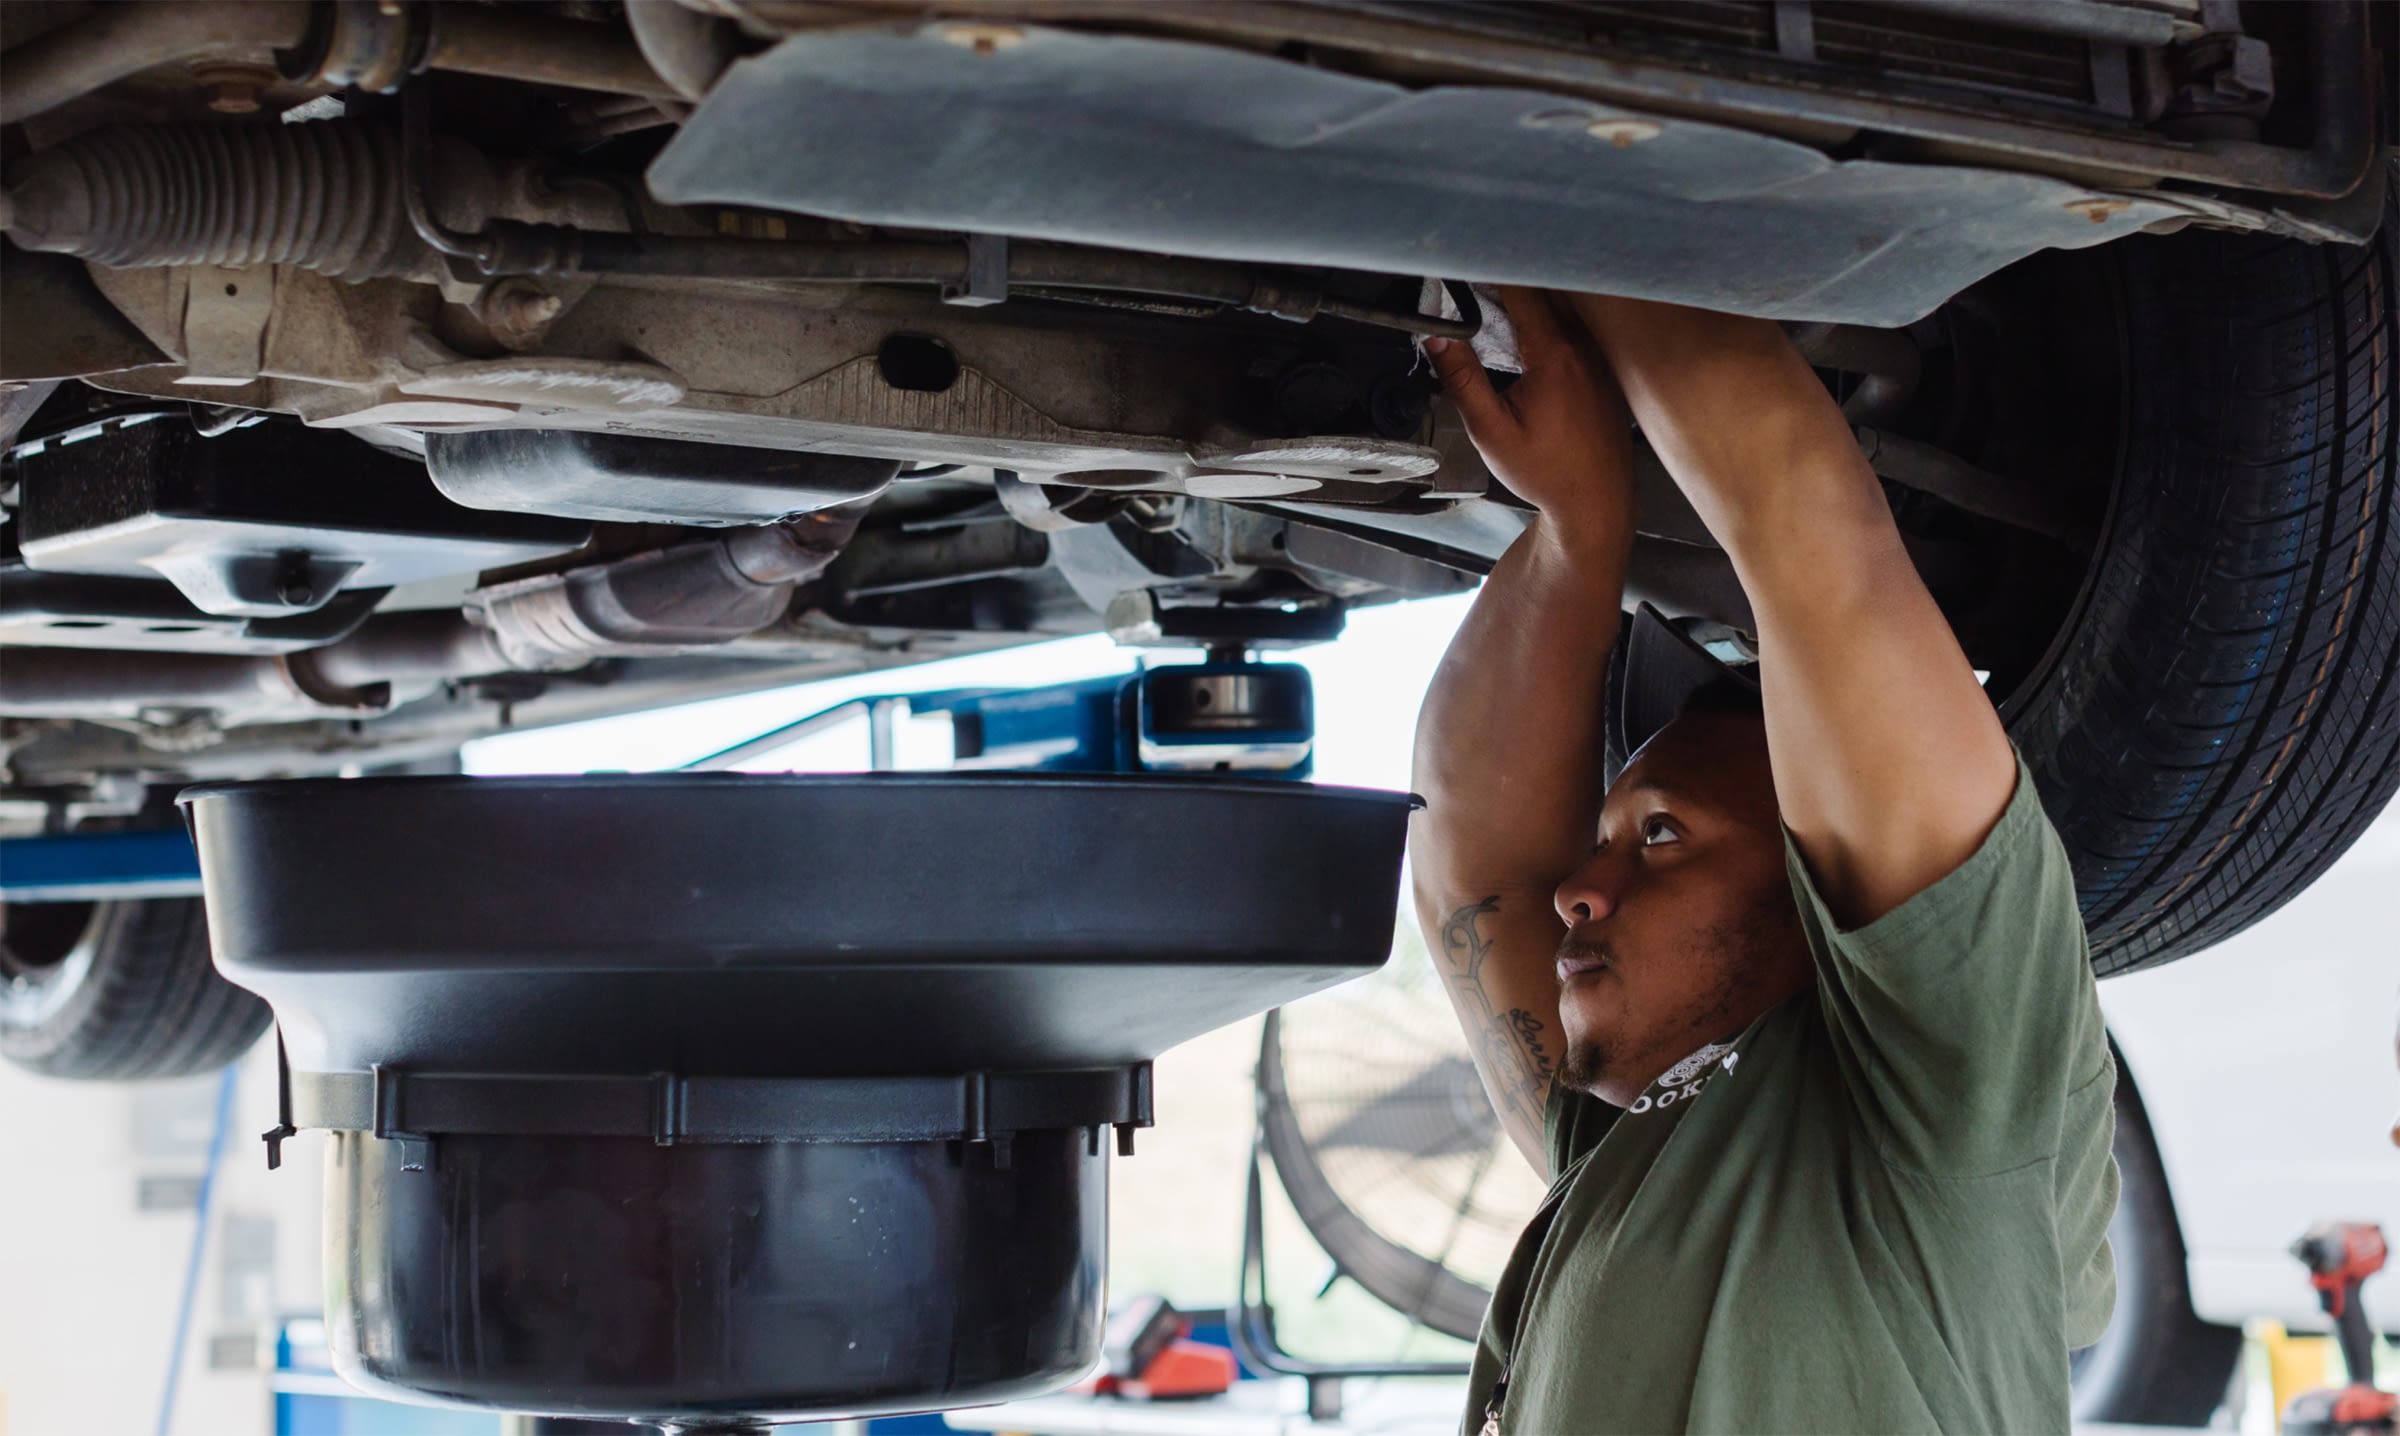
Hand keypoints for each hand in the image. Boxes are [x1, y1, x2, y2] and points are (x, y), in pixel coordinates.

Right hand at [1425, 287, 1635, 548]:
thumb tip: (1436, 338)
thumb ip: (1462, 379)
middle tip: (1474, 277)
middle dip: (1510, 277)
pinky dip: (1551, 318)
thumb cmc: (1548, 473)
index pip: (1523, 289)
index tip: (1468, 260)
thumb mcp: (1491, 431)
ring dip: (1532, 297)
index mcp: (1555, 355)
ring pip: (1564, 304)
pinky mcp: (1604, 368)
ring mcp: (1599, 355)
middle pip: (1546, 289)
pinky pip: (1577, 326)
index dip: (1492, 269)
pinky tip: (1527, 334)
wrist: (1596, 502)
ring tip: (1496, 300)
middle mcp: (1584, 347)